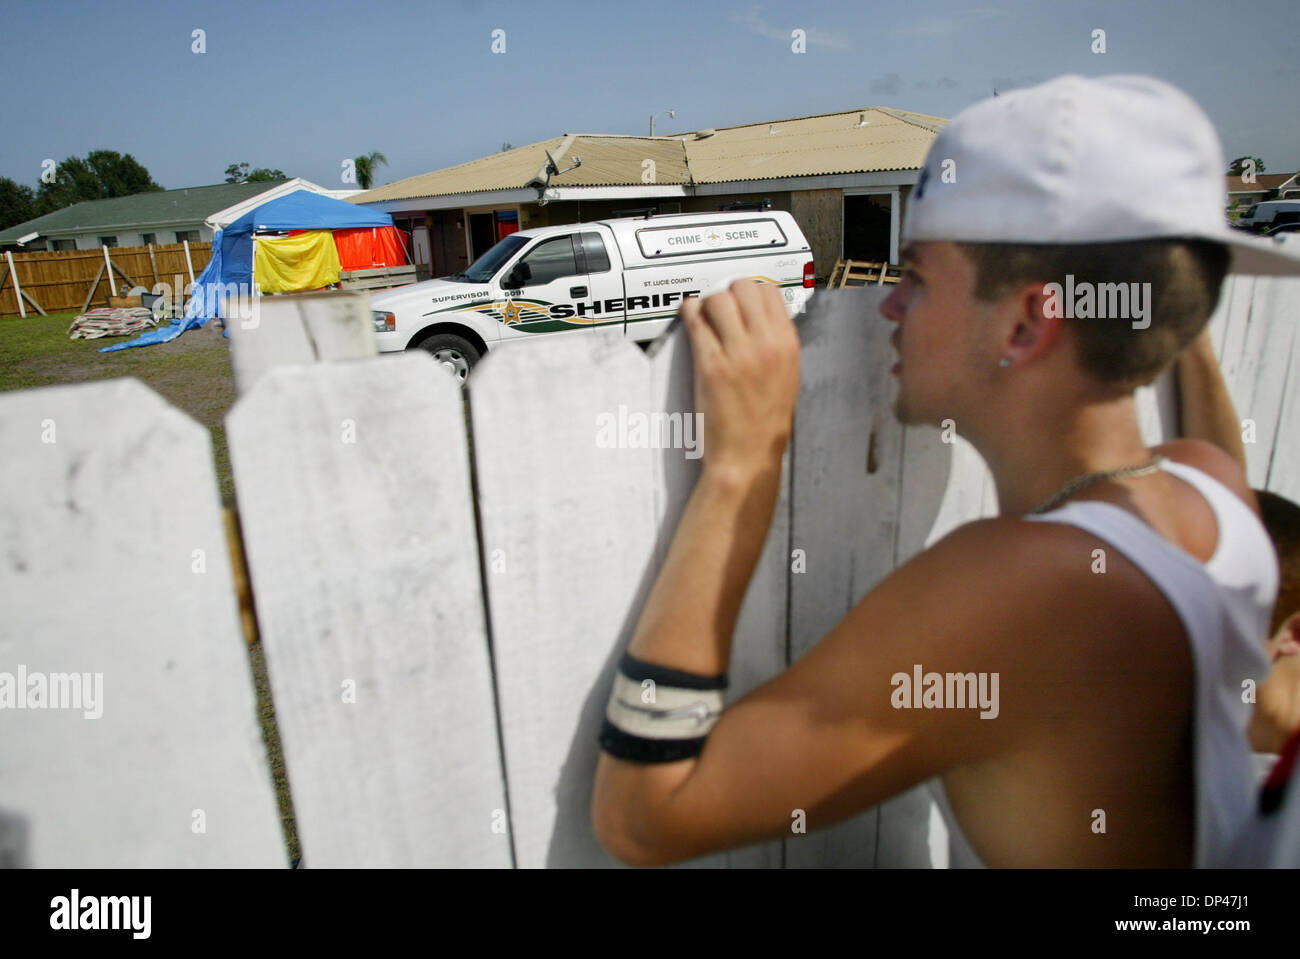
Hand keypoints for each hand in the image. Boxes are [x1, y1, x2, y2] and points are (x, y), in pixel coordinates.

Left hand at [679, 279, 799, 484]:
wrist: (748, 455)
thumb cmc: (765, 422)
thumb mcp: (787, 376)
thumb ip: (775, 342)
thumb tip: (757, 316)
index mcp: (787, 345)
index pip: (769, 291)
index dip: (750, 291)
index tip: (740, 300)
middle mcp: (765, 344)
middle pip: (743, 287)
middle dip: (728, 293)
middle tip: (719, 308)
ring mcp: (737, 354)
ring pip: (718, 299)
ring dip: (706, 304)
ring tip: (703, 317)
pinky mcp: (711, 365)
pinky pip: (696, 323)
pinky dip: (689, 314)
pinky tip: (689, 318)